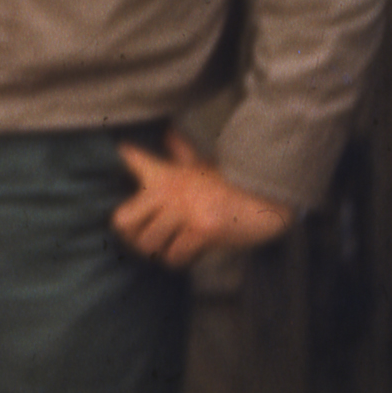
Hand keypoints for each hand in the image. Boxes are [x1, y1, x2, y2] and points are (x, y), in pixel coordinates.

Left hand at [111, 128, 292, 267]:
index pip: (135, 160)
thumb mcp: (204, 166)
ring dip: (161, 251)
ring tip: (175, 246)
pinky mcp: (203, 228)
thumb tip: (169, 132)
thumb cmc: (233, 187)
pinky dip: (182, 259)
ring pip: (148, 244)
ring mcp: (186, 209)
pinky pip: (175, 255)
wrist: (268, 201)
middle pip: (123, 221)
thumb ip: (182, 153)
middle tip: (150, 238)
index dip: (129, 158)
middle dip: (133, 236)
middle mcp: (171, 190)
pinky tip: (194, 252)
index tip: (126, 151)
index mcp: (169, 175)